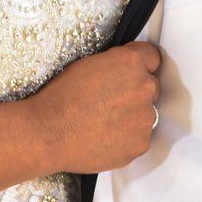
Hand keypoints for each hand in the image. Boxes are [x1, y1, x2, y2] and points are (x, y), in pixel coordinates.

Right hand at [31, 42, 160, 173]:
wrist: (49, 133)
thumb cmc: (60, 97)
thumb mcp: (88, 64)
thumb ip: (116, 65)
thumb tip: (125, 73)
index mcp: (131, 63)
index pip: (152, 57)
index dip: (139, 65)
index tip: (130, 73)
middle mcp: (144, 88)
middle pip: (151, 86)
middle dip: (135, 92)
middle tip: (110, 102)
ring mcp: (145, 118)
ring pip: (146, 115)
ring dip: (132, 117)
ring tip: (103, 123)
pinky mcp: (141, 144)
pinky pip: (139, 138)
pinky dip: (127, 138)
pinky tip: (105, 137)